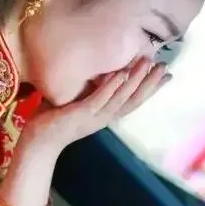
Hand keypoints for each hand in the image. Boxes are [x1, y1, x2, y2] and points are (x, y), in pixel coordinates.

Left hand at [23, 58, 170, 150]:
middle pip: (134, 100)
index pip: (134, 100)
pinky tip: (121, 74)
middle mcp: (104, 118)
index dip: (151, 89)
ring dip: (135, 81)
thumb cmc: (52, 120)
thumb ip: (87, 88)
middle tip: (165, 66)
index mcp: (105, 114)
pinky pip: (99, 99)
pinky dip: (111, 87)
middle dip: (150, 83)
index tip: (168, 76)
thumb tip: (93, 69)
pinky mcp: (80, 115)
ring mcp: (93, 117)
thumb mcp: (75, 101)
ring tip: (148, 64)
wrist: (37, 142)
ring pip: (121, 98)